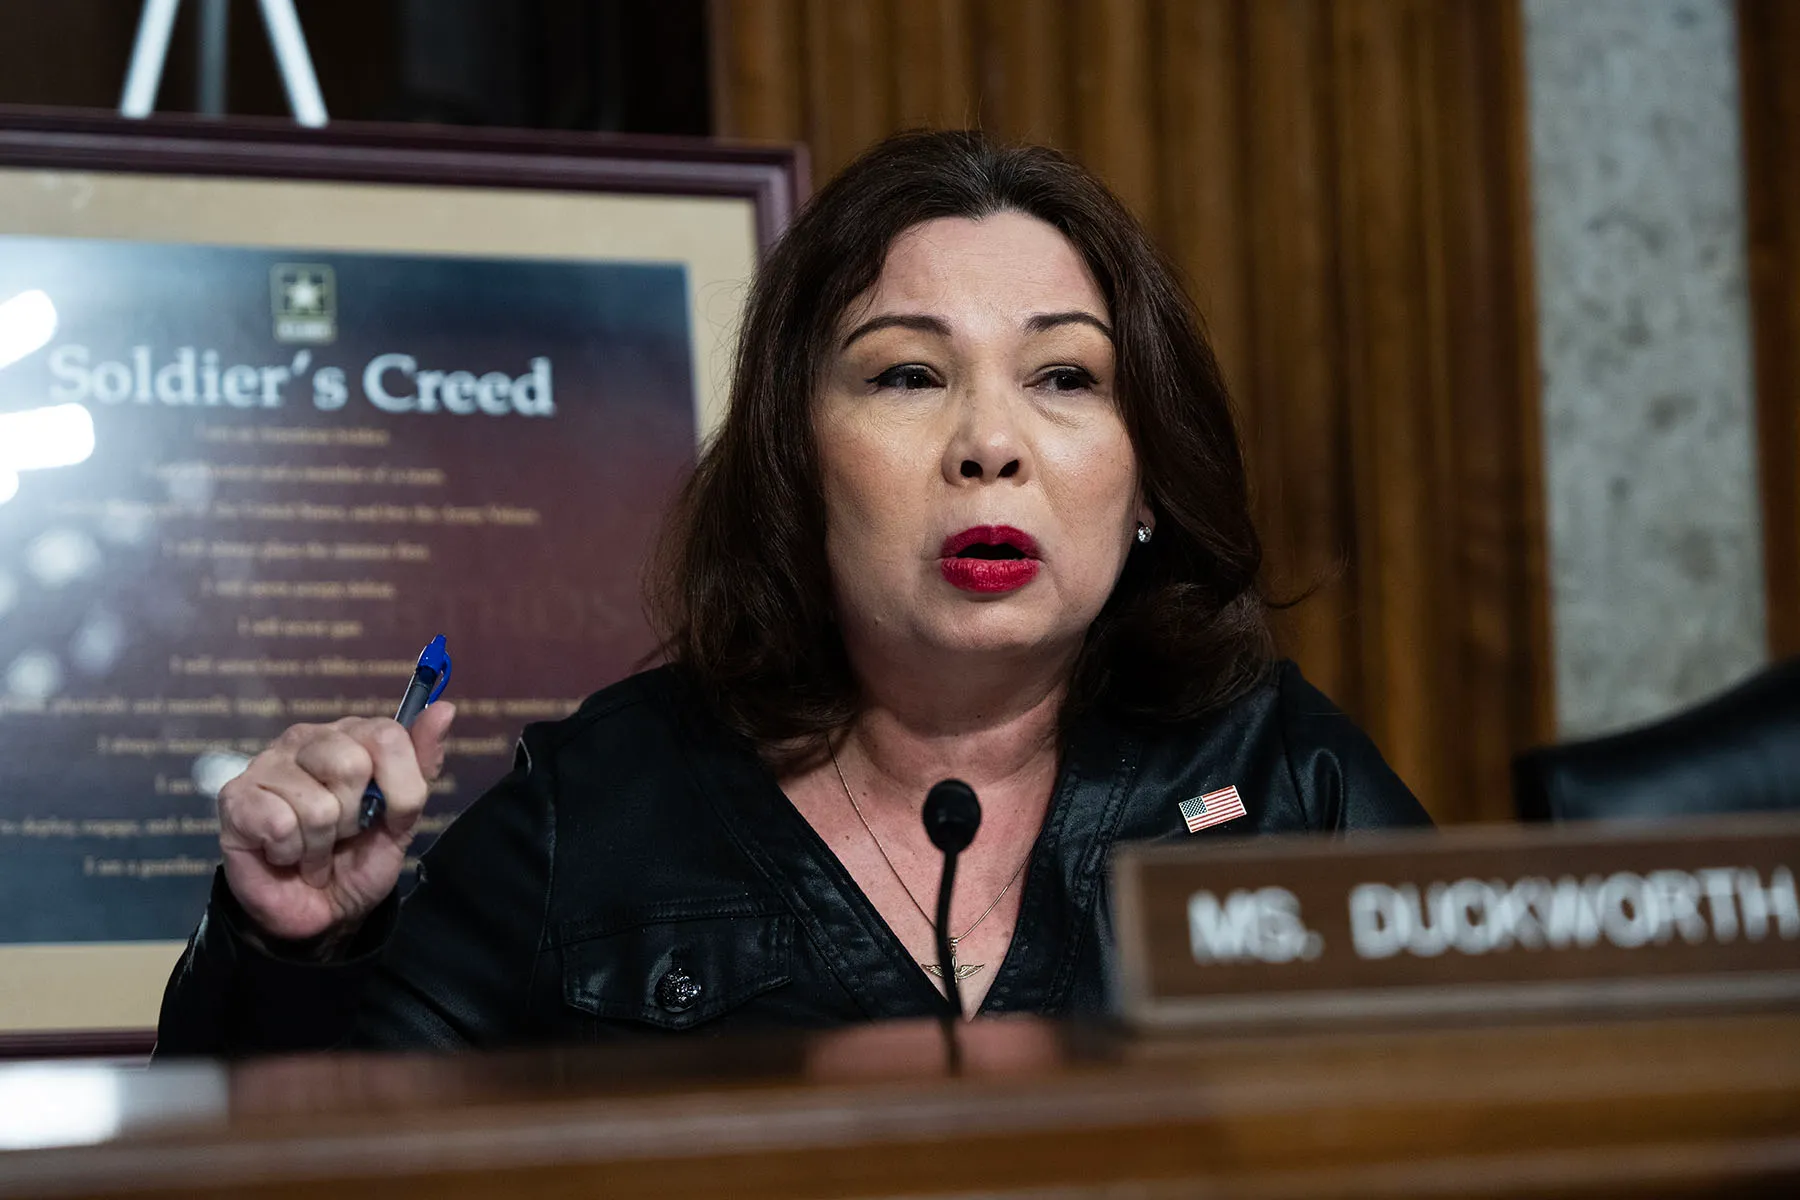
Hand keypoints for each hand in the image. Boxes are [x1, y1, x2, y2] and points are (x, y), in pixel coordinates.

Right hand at [216, 704, 455, 941]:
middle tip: (343, 833)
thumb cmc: (359, 858)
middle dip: (356, 817)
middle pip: (351, 765)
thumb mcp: (403, 815)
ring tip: (313, 848)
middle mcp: (306, 739)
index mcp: (351, 734)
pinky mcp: (236, 798)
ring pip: (318, 805)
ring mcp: (266, 764)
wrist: (321, 911)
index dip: (399, 787)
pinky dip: (291, 853)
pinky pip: (280, 825)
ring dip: (322, 843)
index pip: (387, 736)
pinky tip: (284, 852)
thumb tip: (445, 708)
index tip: (390, 816)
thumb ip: (423, 763)